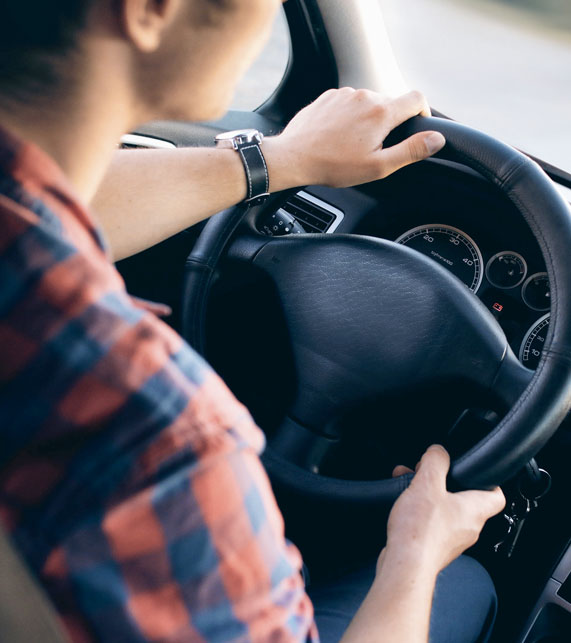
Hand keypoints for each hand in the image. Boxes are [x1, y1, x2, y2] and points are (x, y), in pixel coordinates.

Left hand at [265, 88, 445, 190]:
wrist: (294, 157)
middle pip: (391, 102)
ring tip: (353, 144)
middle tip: (375, 148)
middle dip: (389, 123)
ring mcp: (345, 93)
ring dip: (368, 119)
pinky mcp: (329, 96)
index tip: (417, 126)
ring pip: (368, 103)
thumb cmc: (333, 165)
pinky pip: (348, 102)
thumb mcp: (378, 166)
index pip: (417, 98)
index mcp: (381, 112)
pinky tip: (338, 136)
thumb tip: (436, 139)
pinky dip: (349, 116)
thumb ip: (411, 151)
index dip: (423, 112)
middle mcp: (365, 95)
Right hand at [384, 445, 504, 575]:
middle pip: (465, 500)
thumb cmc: (420, 531)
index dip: (489, 480)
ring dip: (428, 495)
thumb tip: (438, 451)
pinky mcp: (434, 548)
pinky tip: (403, 506)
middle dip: (444, 483)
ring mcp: (451, 541)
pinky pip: (431, 524)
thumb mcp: (427, 483)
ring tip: (409, 486)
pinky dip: (419, 512)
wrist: (405, 566)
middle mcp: (468, 528)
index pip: (497, 495)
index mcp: (474, 511)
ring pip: (445, 511)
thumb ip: (435, 461)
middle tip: (429, 473)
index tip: (475, 471)